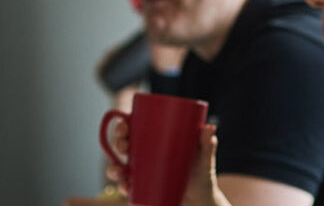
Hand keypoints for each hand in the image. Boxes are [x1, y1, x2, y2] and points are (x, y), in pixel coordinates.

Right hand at [66, 124, 225, 205]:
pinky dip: (123, 186)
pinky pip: (127, 186)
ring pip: (120, 167)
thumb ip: (207, 146)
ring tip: (120, 172)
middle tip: (124, 147)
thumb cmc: (201, 175)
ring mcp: (142, 173)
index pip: (134, 128)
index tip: (123, 125)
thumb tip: (210, 128)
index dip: (123, 125)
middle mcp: (145, 155)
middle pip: (124, 145)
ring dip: (114, 168)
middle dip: (117, 144)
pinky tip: (125, 186)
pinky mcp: (143, 189)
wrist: (201, 201)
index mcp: (156, 141)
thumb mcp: (204, 161)